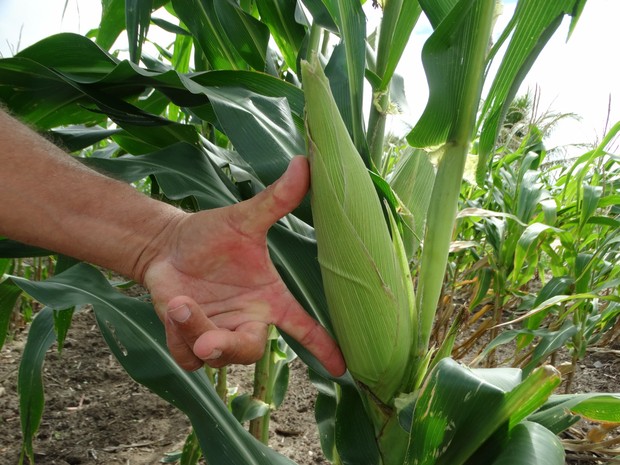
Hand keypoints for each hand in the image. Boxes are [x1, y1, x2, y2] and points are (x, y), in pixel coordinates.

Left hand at [142, 156, 345, 376]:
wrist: (169, 246)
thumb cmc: (212, 235)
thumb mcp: (243, 219)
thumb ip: (275, 200)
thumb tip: (304, 162)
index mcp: (268, 298)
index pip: (302, 326)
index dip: (323, 345)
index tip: (342, 367)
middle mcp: (247, 320)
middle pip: (251, 352)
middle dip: (230, 349)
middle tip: (208, 343)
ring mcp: (218, 333)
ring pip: (215, 356)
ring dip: (195, 334)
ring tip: (181, 304)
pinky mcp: (190, 341)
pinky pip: (188, 358)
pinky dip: (179, 338)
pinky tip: (176, 309)